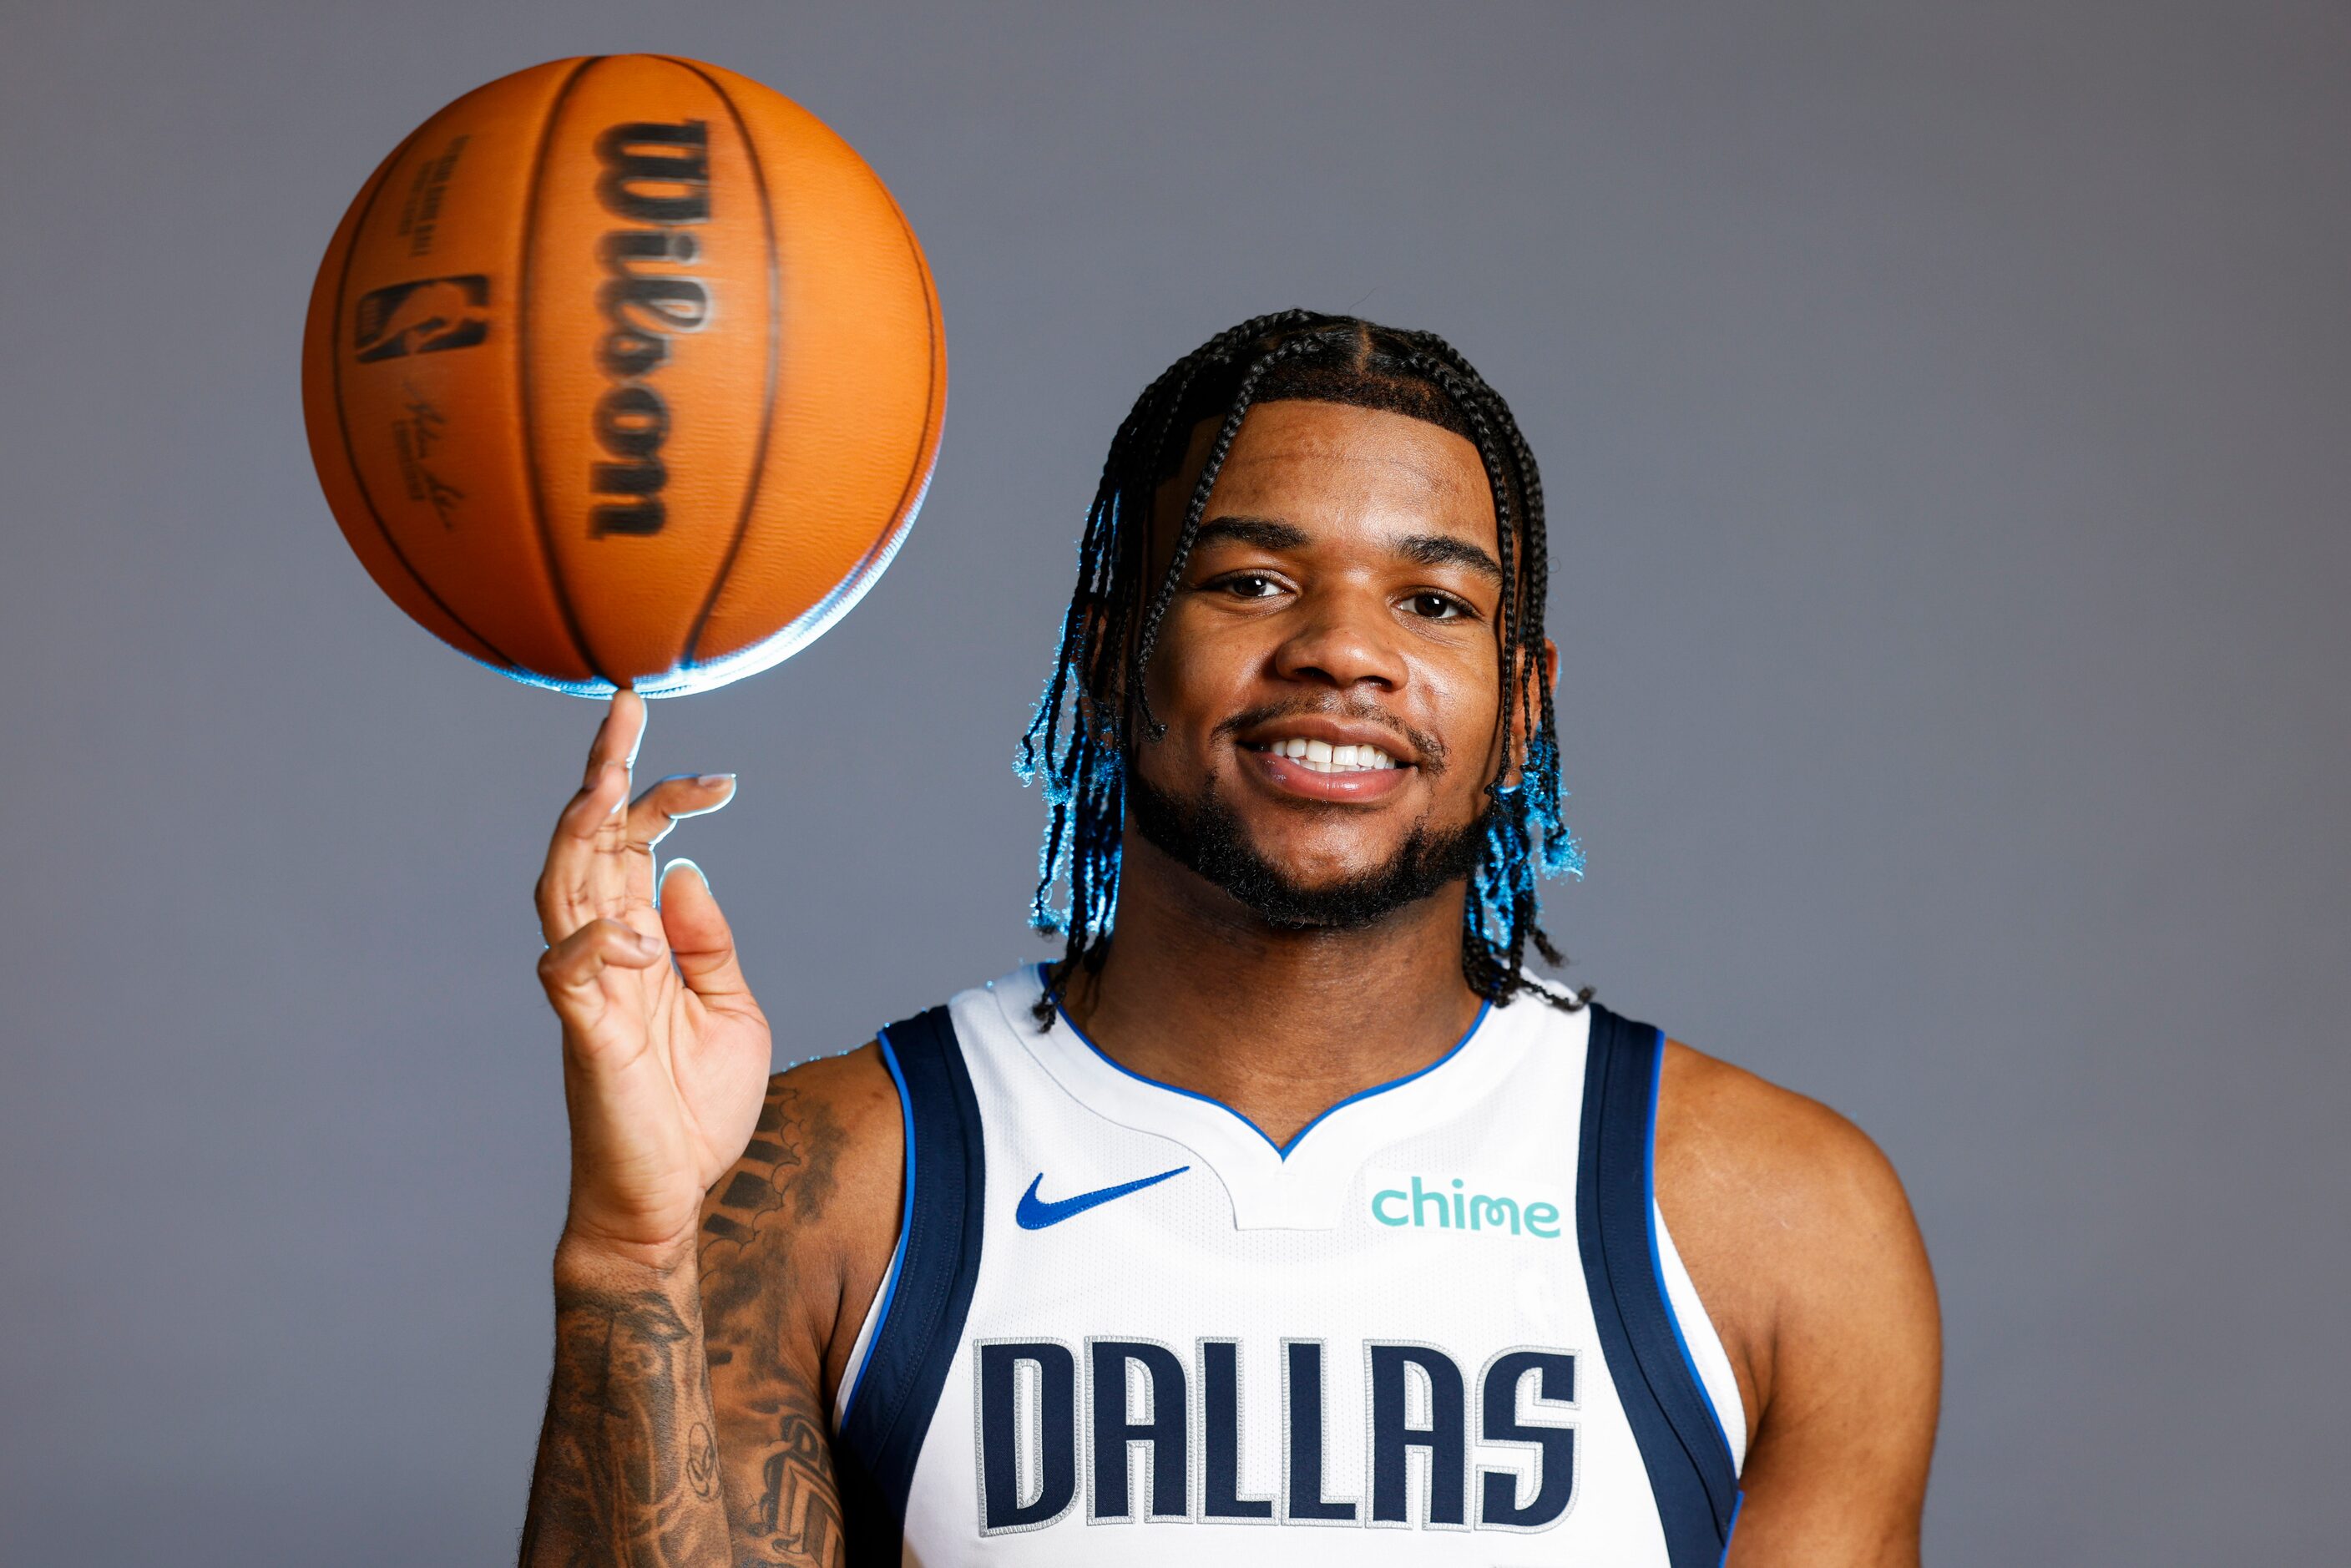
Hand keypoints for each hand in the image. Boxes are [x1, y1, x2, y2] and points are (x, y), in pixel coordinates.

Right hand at [534, 690, 770, 1268]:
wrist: (666, 1201)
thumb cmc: (692, 1112)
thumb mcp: (729, 1009)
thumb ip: (708, 943)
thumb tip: (686, 870)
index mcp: (638, 941)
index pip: (633, 846)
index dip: (665, 800)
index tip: (719, 778)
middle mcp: (604, 952)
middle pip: (587, 842)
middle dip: (605, 771)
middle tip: (626, 704)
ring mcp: (588, 991)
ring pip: (561, 887)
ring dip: (582, 828)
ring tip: (606, 775)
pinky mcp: (583, 1037)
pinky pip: (565, 975)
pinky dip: (593, 942)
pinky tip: (633, 926)